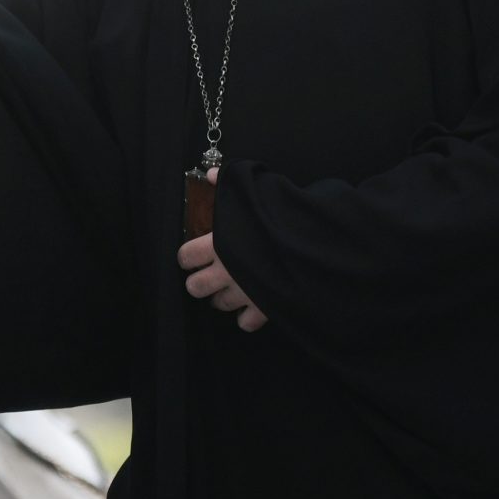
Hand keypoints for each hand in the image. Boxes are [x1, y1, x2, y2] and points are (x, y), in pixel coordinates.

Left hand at [177, 172, 267, 330]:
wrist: (314, 242)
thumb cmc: (281, 214)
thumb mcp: (255, 189)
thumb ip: (229, 183)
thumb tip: (211, 175)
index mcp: (217, 243)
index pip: (184, 257)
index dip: (187, 256)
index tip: (194, 254)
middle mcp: (225, 271)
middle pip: (195, 288)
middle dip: (201, 282)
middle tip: (211, 274)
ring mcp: (243, 292)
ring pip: (219, 305)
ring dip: (223, 297)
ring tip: (233, 287)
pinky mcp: (263, 308)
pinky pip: (245, 323)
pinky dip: (247, 316)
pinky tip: (252, 305)